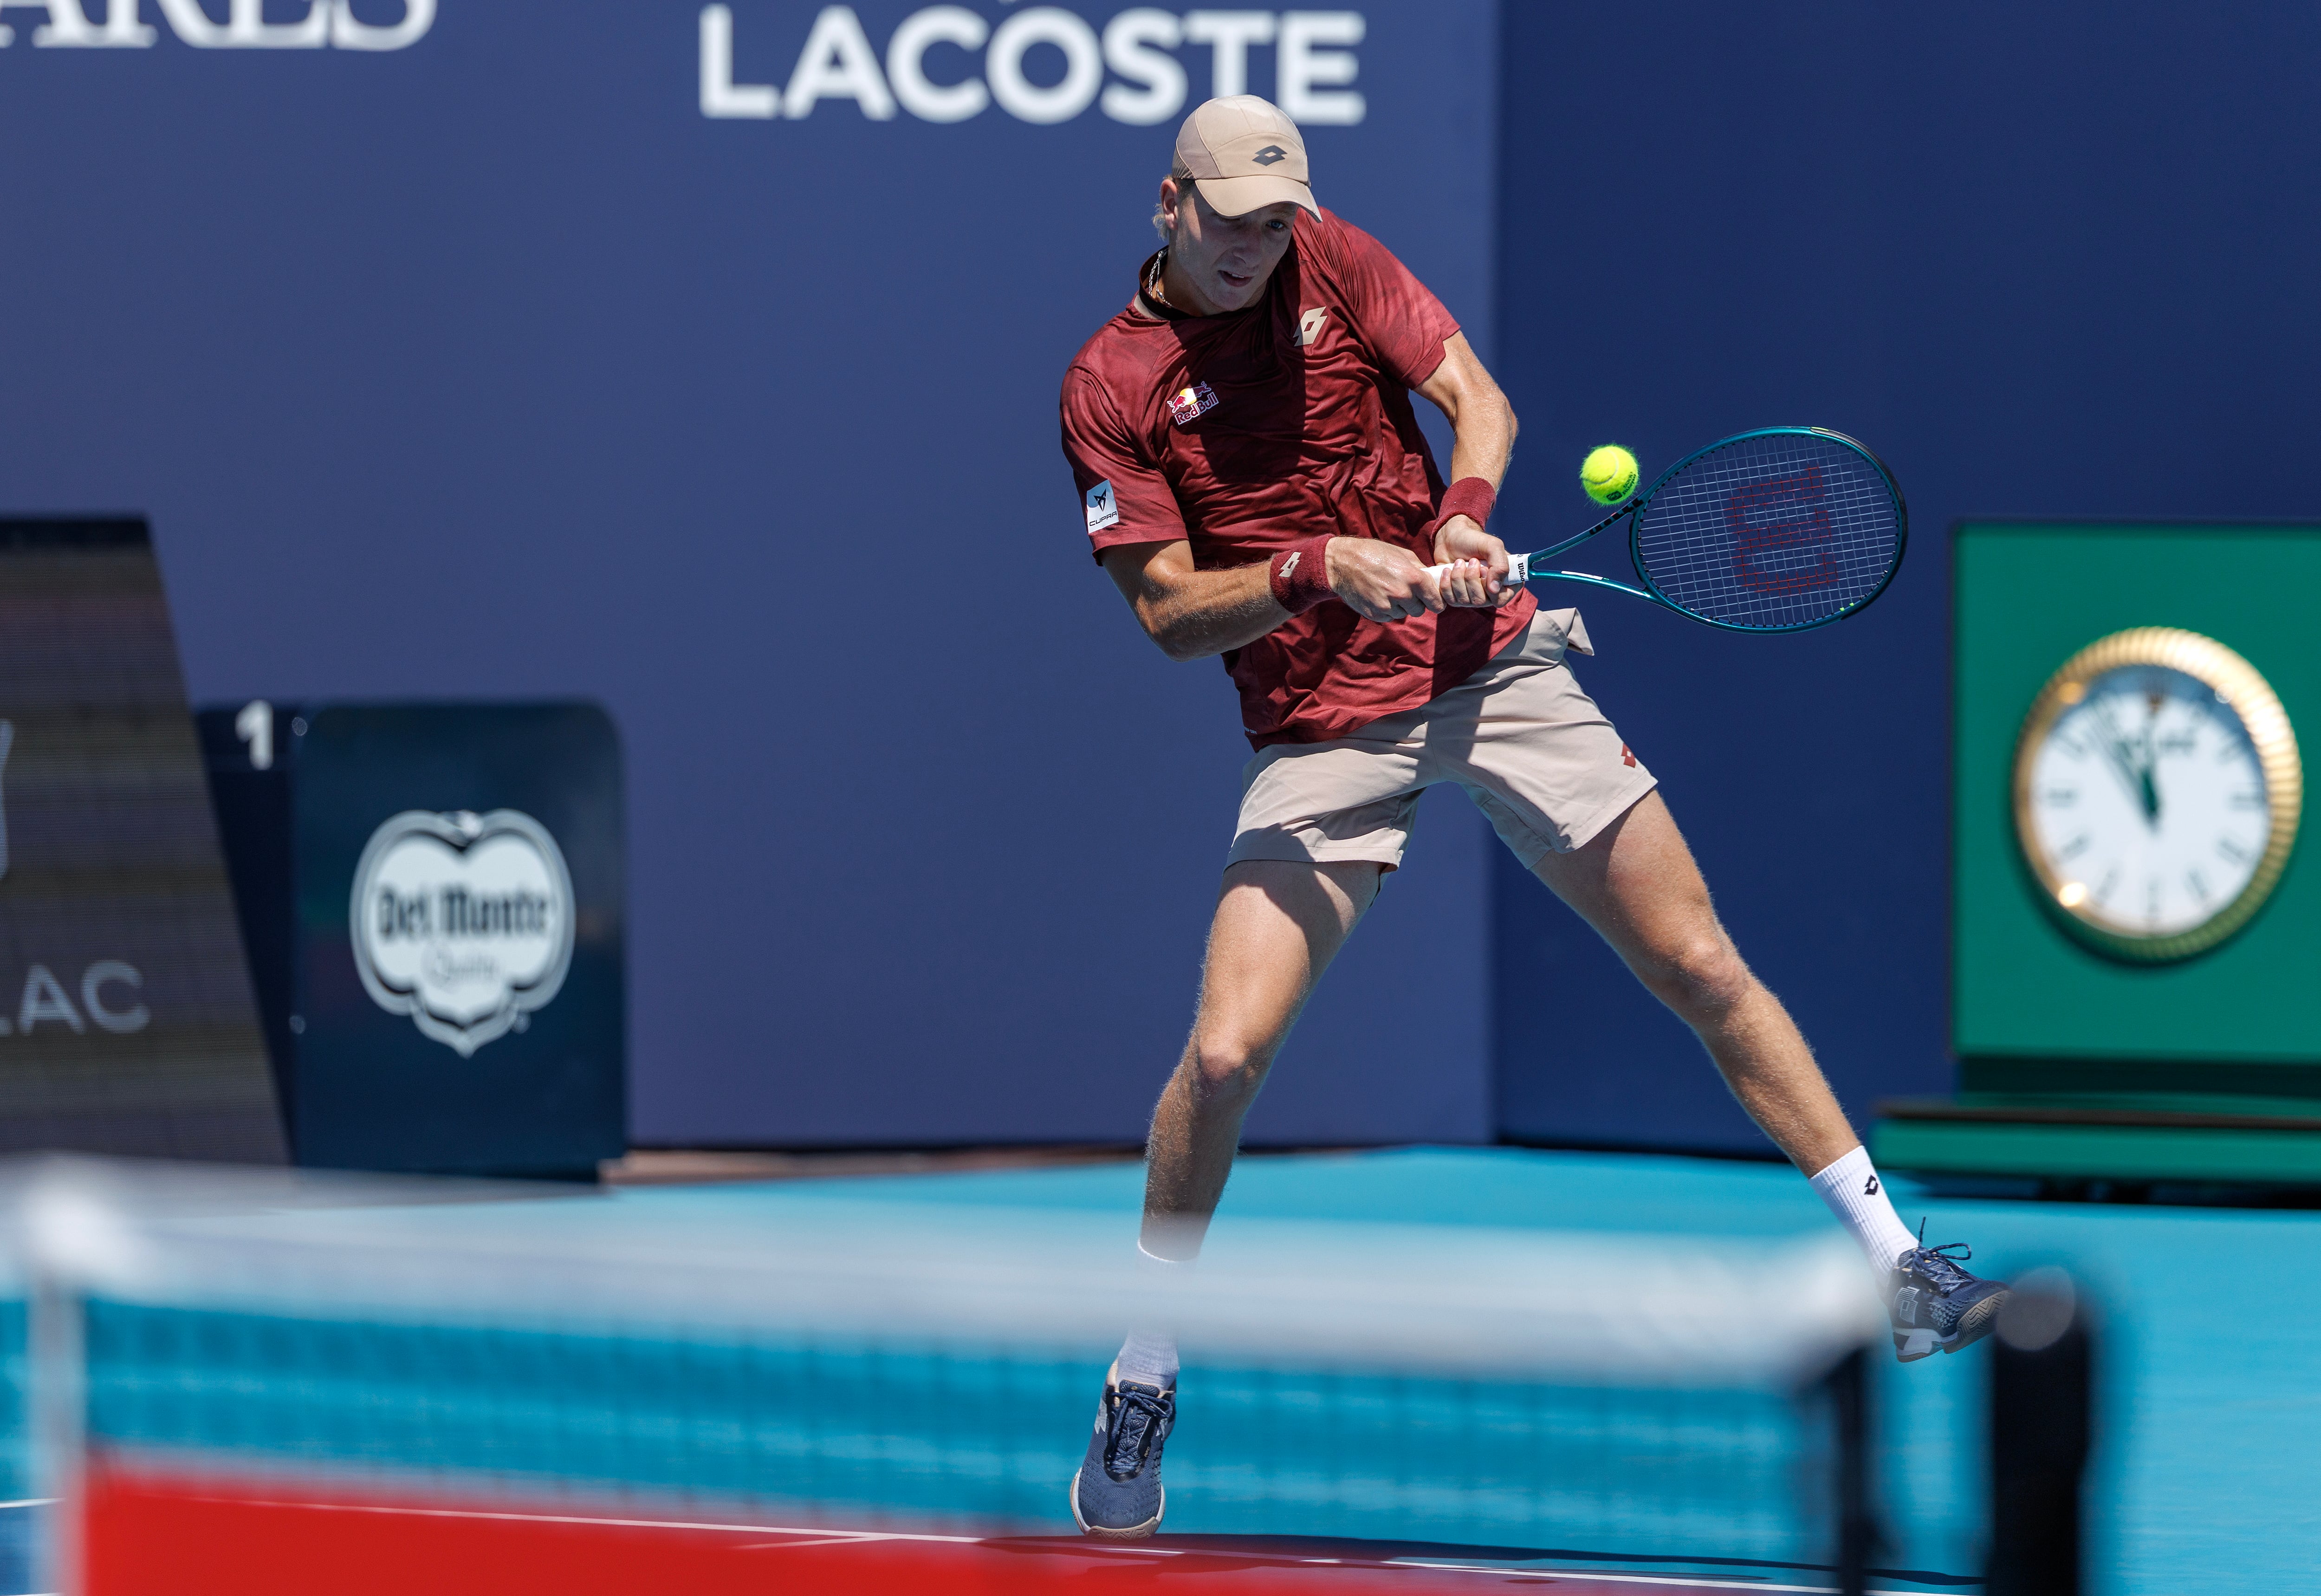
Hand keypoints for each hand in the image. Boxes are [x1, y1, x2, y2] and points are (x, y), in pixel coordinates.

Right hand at [1325, 537, 1442, 621]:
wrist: (1343, 563)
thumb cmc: (1374, 553)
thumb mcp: (1402, 554)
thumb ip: (1419, 569)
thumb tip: (1431, 580)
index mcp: (1413, 578)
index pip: (1436, 602)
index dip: (1435, 601)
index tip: (1431, 600)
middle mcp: (1402, 595)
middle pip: (1419, 610)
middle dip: (1415, 602)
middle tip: (1405, 591)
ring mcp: (1387, 607)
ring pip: (1403, 614)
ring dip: (1399, 606)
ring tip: (1388, 591)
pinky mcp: (1375, 615)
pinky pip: (1388, 617)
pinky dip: (1386, 610)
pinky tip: (1378, 596)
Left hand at [1431, 516, 1519, 607]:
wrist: (1452, 538)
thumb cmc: (1475, 541)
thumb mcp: (1493, 547)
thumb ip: (1500, 566)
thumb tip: (1494, 589)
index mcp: (1504, 583)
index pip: (1501, 599)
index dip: (1490, 588)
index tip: (1483, 569)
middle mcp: (1489, 593)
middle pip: (1480, 601)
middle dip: (1471, 579)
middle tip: (1471, 561)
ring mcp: (1472, 597)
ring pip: (1464, 601)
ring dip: (1458, 578)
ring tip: (1459, 562)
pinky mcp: (1455, 597)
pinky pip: (1450, 600)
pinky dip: (1446, 583)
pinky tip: (1448, 570)